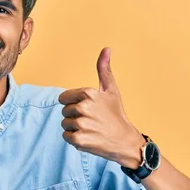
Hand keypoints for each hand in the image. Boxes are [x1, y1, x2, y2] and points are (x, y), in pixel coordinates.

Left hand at [58, 47, 143, 167]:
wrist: (125, 141)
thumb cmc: (116, 114)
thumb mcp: (111, 90)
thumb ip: (104, 70)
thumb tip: (106, 48)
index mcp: (88, 93)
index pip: (63, 98)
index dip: (74, 103)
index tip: (88, 108)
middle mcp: (84, 108)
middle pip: (64, 111)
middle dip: (75, 116)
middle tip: (92, 120)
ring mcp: (81, 125)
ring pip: (64, 124)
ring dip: (74, 128)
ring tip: (91, 129)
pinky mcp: (79, 140)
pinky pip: (66, 137)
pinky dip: (75, 139)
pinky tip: (89, 138)